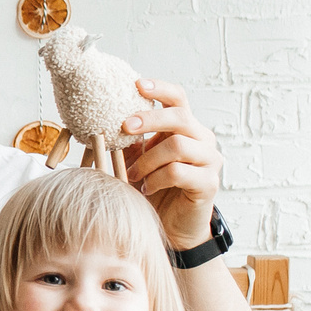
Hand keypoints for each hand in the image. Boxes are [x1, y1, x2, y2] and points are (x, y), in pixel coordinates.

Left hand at [118, 77, 223, 251]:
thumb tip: (102, 122)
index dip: (159, 89)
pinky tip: (148, 188)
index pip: (178, 98)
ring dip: (148, 159)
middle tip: (124, 127)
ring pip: (177, 145)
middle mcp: (201, 139)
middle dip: (149, 119)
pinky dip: (158, 178)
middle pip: (179, 116)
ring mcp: (209, 160)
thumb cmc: (155, 189)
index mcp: (185, 128)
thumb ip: (131, 142)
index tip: (137, 84)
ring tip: (134, 175)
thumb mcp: (139, 160)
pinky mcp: (209, 182)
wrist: (174, 226)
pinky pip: (179, 172)